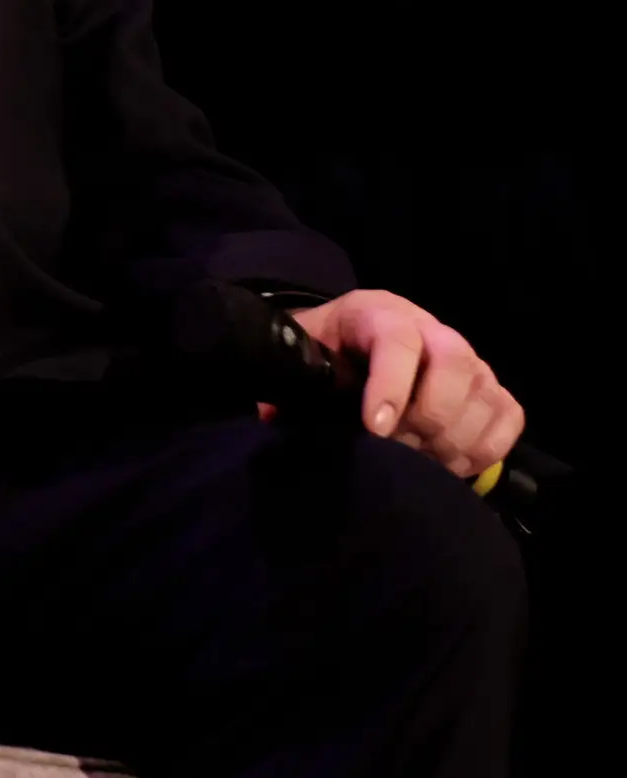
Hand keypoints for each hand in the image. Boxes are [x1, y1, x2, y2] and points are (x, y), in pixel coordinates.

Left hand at [287, 290, 523, 479]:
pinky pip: (508, 418)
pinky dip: (483, 448)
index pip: (396, 340)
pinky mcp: (493, 390)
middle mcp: (433, 330)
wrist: (353, 343)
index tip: (375, 430)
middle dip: (427, 417)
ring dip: (452, 441)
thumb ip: (294, 382)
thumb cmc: (327, 353)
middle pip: (454, 365)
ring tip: (417, 462)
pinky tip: (449, 464)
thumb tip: (270, 416)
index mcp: (379, 313)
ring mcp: (470, 360)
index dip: (390, 386)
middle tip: (397, 450)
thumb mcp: (304, 357)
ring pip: (484, 395)